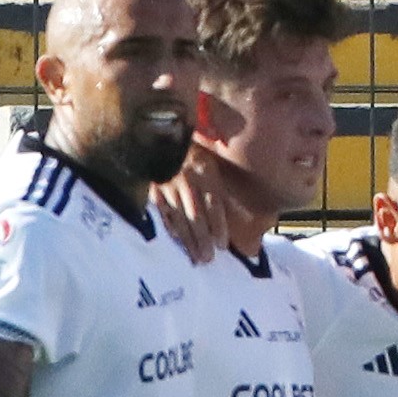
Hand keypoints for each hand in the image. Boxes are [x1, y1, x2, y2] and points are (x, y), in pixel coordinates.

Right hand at [149, 144, 234, 264]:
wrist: (163, 137)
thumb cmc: (194, 156)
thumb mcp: (212, 167)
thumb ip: (222, 190)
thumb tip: (243, 217)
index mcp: (205, 174)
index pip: (213, 204)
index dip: (218, 226)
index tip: (222, 245)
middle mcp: (187, 181)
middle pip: (195, 215)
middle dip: (202, 239)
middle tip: (208, 259)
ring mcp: (169, 185)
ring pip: (179, 217)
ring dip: (188, 240)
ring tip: (196, 257)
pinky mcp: (154, 188)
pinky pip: (162, 211)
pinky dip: (170, 227)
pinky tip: (177, 241)